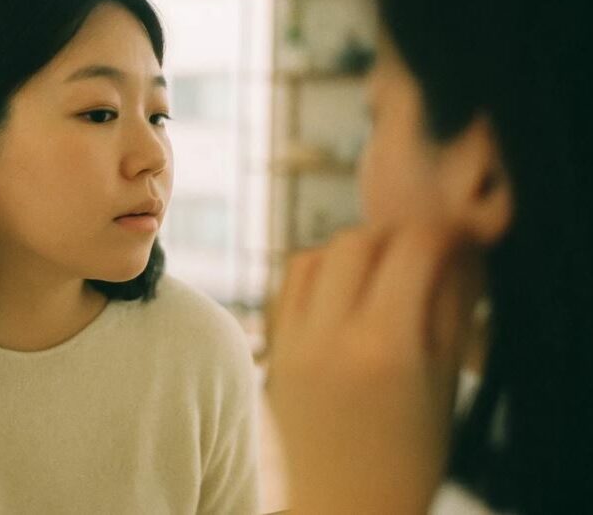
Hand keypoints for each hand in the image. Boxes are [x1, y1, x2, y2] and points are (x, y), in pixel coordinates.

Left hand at [267, 225, 478, 513]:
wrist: (344, 504)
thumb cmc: (409, 454)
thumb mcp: (444, 381)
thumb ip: (449, 307)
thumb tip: (451, 250)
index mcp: (385, 346)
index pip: (412, 249)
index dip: (440, 235)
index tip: (451, 242)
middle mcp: (330, 335)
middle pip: (356, 241)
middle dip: (391, 237)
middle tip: (413, 254)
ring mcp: (292, 341)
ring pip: (312, 255)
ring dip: (347, 251)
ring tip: (375, 273)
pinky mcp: (271, 349)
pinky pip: (286, 286)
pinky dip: (314, 274)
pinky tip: (339, 291)